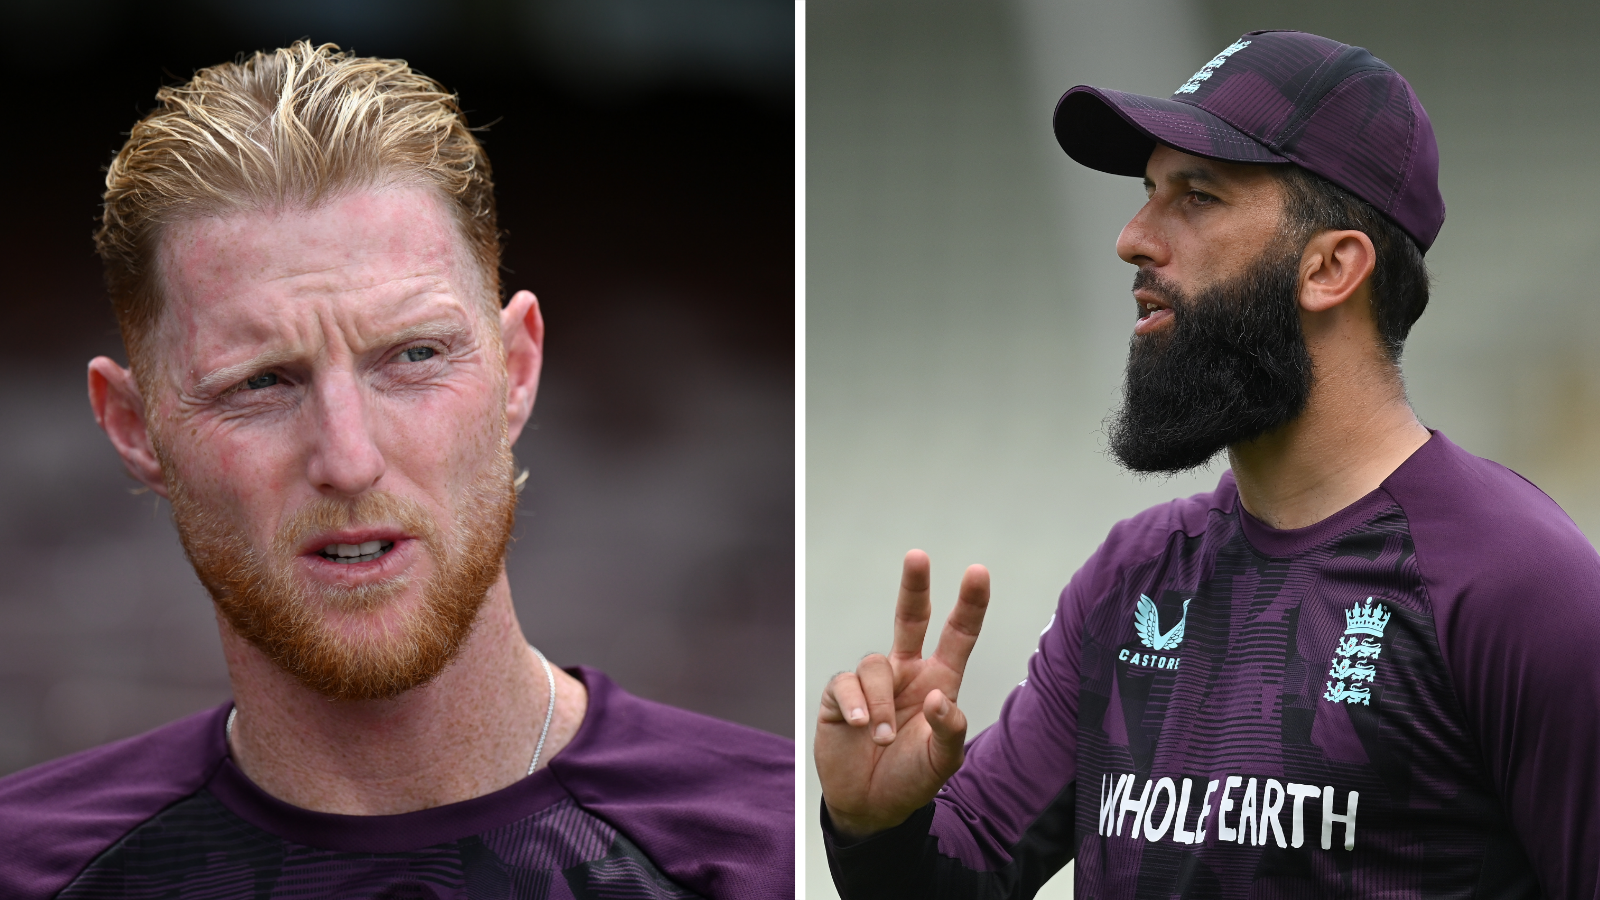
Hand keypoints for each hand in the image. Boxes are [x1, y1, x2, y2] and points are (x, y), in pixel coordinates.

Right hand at [815, 550, 989, 839]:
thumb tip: (938, 697)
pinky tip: (859, 728)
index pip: (957, 636)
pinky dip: (856, 705)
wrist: (870, 807)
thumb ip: (949, 730)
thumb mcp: (942, 763)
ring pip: (874, 665)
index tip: (977, 572)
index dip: (969, 605)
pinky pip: (846, 684)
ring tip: (880, 736)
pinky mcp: (841, 696)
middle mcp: (906, 674)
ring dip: (879, 702)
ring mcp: (873, 684)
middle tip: (917, 556)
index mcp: (938, 682)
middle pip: (910, 619)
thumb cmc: (910, 780)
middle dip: (914, 587)